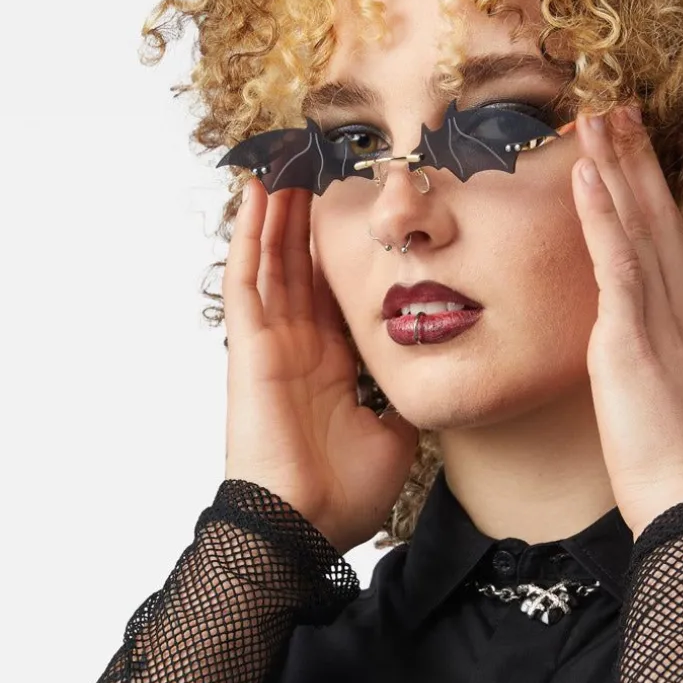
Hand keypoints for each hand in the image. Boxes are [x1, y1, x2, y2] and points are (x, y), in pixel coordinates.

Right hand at [222, 178, 419, 554]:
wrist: (304, 526)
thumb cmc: (343, 493)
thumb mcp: (396, 435)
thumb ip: (407, 398)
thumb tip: (434, 377)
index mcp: (332, 364)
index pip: (340, 291)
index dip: (350, 250)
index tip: (368, 206)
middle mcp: (300, 345)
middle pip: (304, 263)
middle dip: (312, 213)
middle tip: (325, 159)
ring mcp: (272, 342)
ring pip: (275, 259)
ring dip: (282, 209)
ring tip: (290, 156)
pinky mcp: (249, 346)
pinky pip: (248, 279)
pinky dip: (251, 235)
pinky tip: (259, 192)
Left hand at [571, 105, 682, 545]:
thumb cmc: (681, 473)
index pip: (677, 244)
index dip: (662, 194)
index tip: (645, 155)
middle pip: (662, 217)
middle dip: (640, 160)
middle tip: (618, 106)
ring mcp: (661, 320)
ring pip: (640, 224)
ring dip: (618, 165)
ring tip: (596, 114)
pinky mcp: (633, 339)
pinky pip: (616, 262)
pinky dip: (601, 214)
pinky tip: (586, 173)